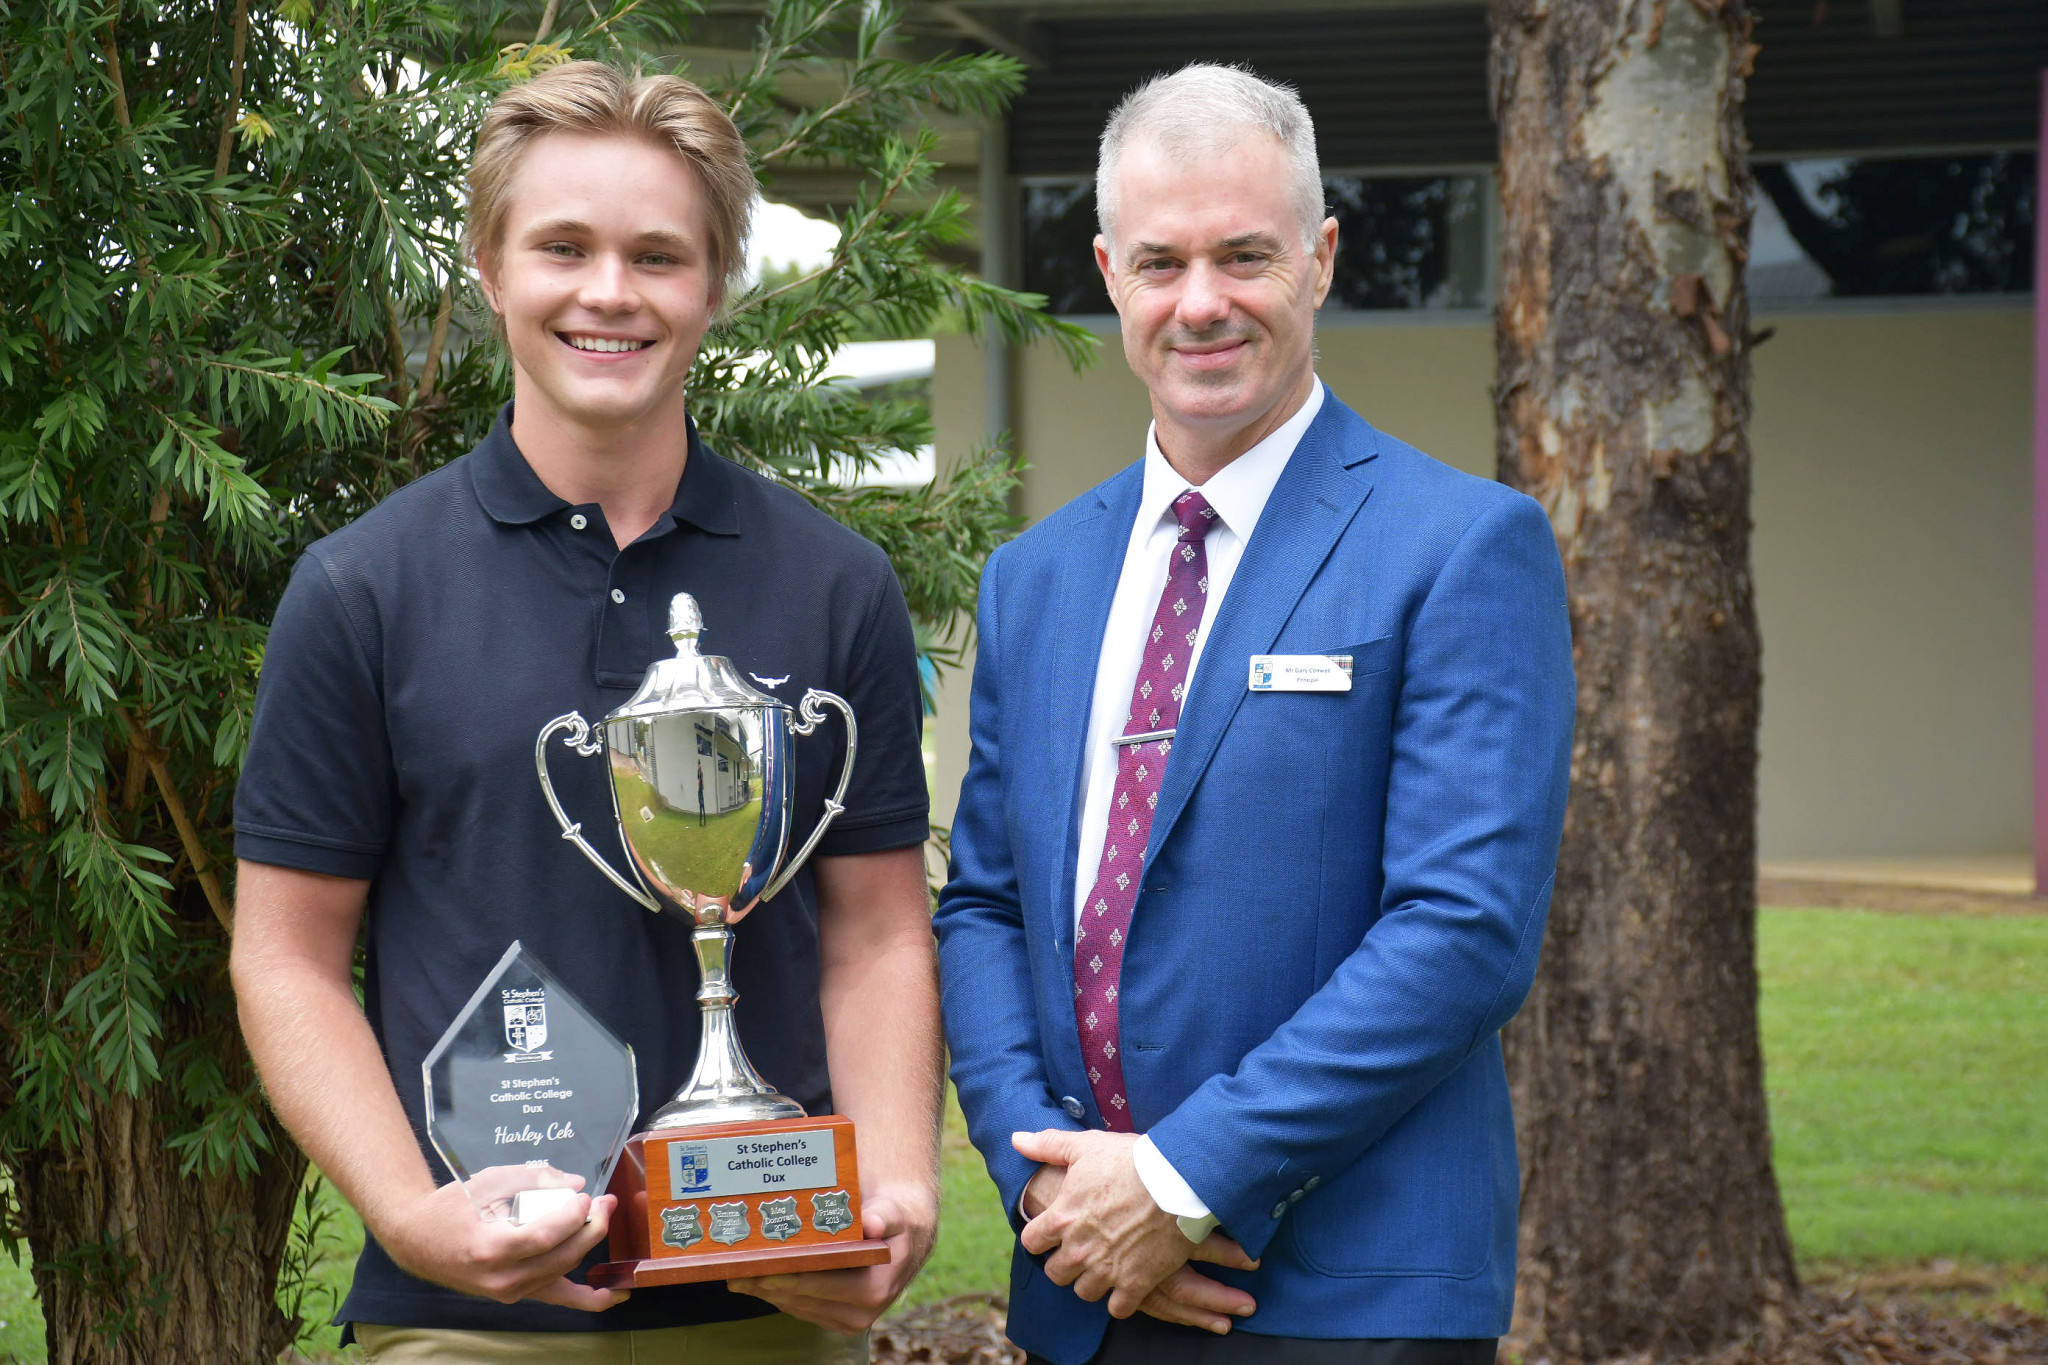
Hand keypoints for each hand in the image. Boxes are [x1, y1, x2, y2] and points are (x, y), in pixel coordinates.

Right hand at [379, 1167, 625, 1310]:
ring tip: (602, 1216)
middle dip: (592, 1227)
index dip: (572, 1216)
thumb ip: (532, 1179)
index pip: (544, 1237)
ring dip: (589, 1244)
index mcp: (490, 1249)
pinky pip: (558, 1298)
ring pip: (565, 1270)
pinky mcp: (517, 1295)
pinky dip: (587, 1298)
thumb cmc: (451, 1208)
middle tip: (604, 1201)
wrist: (418, 1242)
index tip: (586, 1196)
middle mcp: (502, 1278)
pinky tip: (614, 1295)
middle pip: (562, 1256)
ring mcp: (510, 1292)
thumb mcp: (487, 1182)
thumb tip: (575, 1182)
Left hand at [727, 1184, 936, 1332]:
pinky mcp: (833, 1319)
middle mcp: (860, 1314)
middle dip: (766, 1285)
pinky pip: (798, 1308)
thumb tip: (873, 1222)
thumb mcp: (893, 1213)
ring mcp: (846, 1320)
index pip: (819, 1286)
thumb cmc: (895, 1221)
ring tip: (737, 1275)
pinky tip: (755, 1280)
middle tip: (736, 1270)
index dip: (786, 1276)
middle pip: (800, 1299)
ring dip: (765, 1292)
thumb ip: (883, 1216)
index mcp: (873, 1290)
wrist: (904, 1239)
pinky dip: (776, 1294)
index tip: (759, 1265)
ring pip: (795, 1307)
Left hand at [1013, 1129, 1255, 1319]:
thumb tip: (1016, 1139)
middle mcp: (1078, 1249)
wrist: (1178, 1181)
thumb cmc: (1131, 1160)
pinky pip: (1118, 1308)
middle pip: (1056, 1273)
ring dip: (1091, 1281)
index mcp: (1061, 1218)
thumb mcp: (1085, 1146)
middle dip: (1065, 1262)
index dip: (1041, 1237)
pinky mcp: (1135, 1283)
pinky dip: (1121, 1300)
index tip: (1054, 1232)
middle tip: (1081, 1249)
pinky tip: (1128, 1282)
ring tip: (1104, 1266)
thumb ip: (1047, 1145)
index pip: (1031, 1243)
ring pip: (1084, 1292)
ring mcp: (1106, 1269)